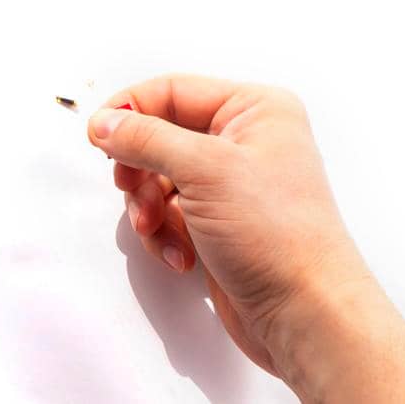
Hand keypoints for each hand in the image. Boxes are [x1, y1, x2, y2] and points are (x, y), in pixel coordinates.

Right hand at [87, 77, 404, 400]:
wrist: (306, 314)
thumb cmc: (279, 237)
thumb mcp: (205, 170)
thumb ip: (146, 138)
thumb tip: (105, 123)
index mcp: (255, 110)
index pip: (172, 91)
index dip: (131, 111)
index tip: (98, 136)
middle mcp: (244, 142)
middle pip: (159, 137)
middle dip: (139, 170)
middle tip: (131, 188)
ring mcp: (231, 186)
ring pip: (158, 179)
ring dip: (147, 208)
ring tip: (157, 230)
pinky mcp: (220, 225)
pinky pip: (169, 216)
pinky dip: (164, 235)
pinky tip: (180, 256)